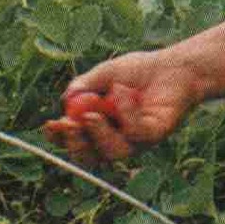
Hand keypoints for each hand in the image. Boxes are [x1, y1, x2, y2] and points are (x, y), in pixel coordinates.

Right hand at [41, 49, 205, 166]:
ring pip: (113, 152)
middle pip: (91, 157)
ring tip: (93, 113)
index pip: (75, 141)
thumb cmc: (139, 71)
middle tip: (70, 124)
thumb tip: (67, 99)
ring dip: (99, 134)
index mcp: (99, 126)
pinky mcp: (155, 135)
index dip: (60, 138)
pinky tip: (124, 92)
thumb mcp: (104, 75)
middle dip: (76, 143)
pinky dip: (126, 112)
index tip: (50, 125)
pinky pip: (136, 133)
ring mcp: (137, 141)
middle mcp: (116, 139)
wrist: (174, 66)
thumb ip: (85, 85)